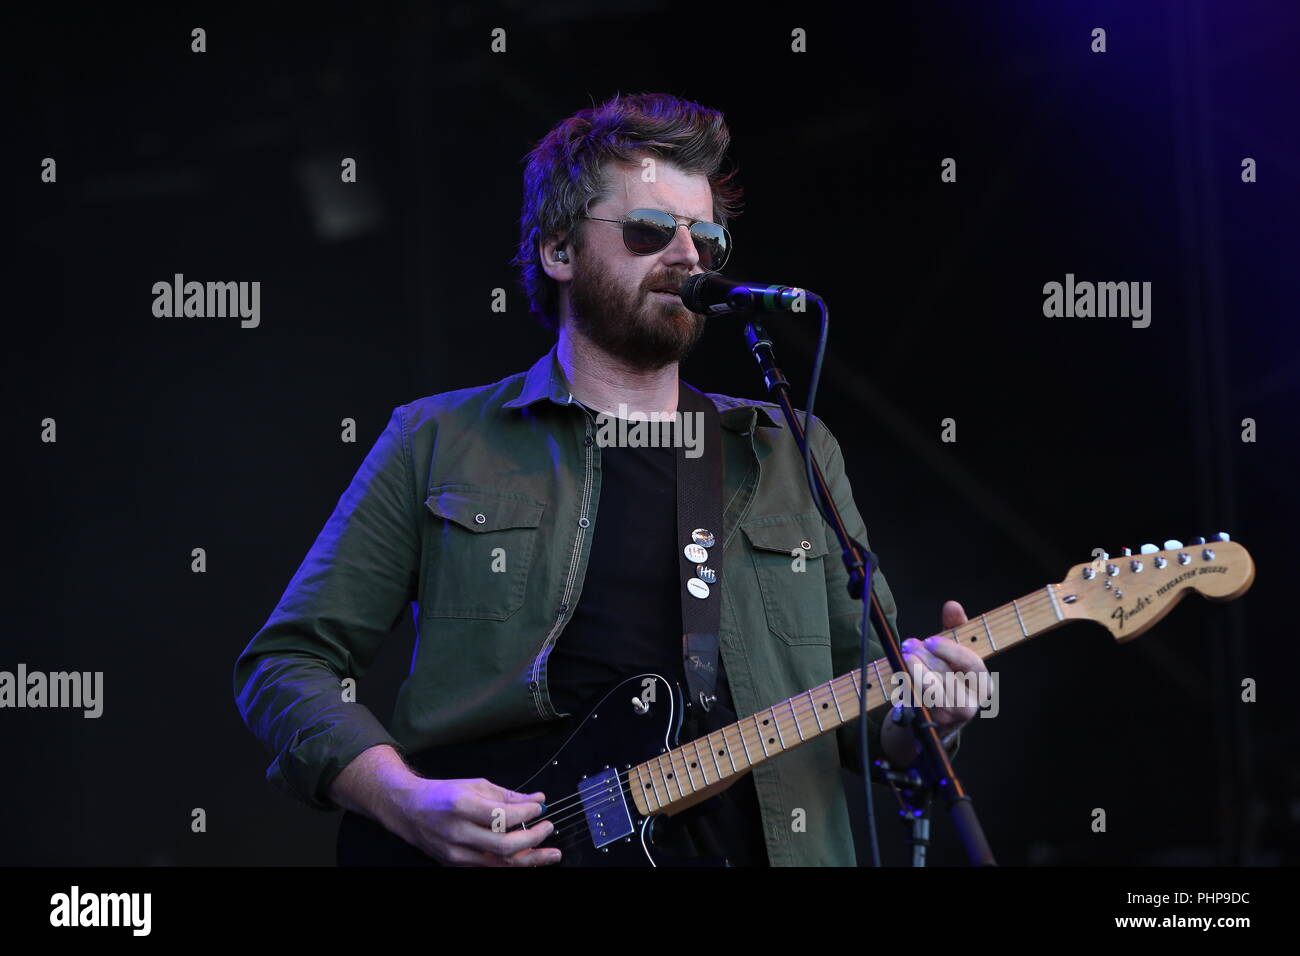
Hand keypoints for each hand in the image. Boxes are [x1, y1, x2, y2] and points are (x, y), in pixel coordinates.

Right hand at [389, 777, 561, 865]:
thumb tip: (537, 799)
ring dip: (530, 859)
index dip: (526, 812)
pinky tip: (528, 860)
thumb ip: (508, 795)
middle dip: (533, 839)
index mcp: (461, 805)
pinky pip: (490, 868)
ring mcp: (456, 853)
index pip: (502, 815)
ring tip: (550, 854)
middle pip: (504, 845)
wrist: (409, 810)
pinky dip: (511, 865)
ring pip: (500, 863)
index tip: (540, 807)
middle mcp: (458, 832)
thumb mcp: (475, 785)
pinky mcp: (456, 864)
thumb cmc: (442, 795)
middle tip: (549, 829)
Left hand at [899, 600, 987, 737]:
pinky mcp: (931, 723)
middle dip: (925, 657)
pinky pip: (917, 703)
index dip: (950, 650)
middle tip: (908, 644)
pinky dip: (908, 686)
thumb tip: (952, 605)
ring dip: (914, 671)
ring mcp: (950, 717)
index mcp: (983, 684)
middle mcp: (971, 704)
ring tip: (904, 656)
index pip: (972, 664)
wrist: (935, 712)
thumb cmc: (947, 675)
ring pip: (932, 691)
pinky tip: (900, 674)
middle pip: (948, 676)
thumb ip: (955, 627)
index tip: (930, 639)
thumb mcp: (953, 650)